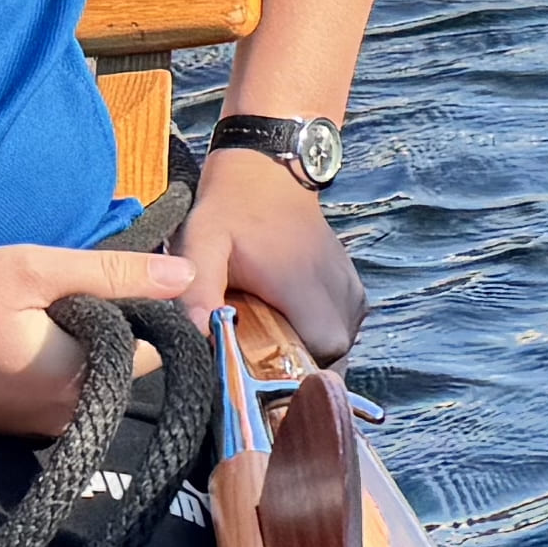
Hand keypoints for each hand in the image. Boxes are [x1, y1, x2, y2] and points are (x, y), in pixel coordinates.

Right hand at [0, 241, 202, 434]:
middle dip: (109, 320)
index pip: (157, 346)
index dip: (144, 303)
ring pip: (92, 371)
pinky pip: (59, 385)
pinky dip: (49, 355)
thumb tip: (185, 275)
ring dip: (76, 336)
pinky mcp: (15, 426)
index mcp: (80, 381)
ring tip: (26, 307)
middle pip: (126, 361)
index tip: (108, 275)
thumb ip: (112, 274)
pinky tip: (10, 331)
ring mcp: (39, 428)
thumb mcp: (30, 271)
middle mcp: (68, 416)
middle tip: (54, 287)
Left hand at [185, 149, 362, 366]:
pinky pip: (344, 328)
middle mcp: (339, 289)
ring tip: (269, 346)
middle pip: (334, 357)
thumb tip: (197, 336)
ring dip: (309, 354)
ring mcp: (350, 287)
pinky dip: (319, 337)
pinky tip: (287, 327)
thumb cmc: (232, 208)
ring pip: (342, 345)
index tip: (258, 375)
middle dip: (298, 369)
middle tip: (257, 363)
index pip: (322, 353)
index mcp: (305, 285)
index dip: (292, 374)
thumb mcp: (202, 242)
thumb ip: (196, 288)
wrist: (269, 170)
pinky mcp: (351, 285)